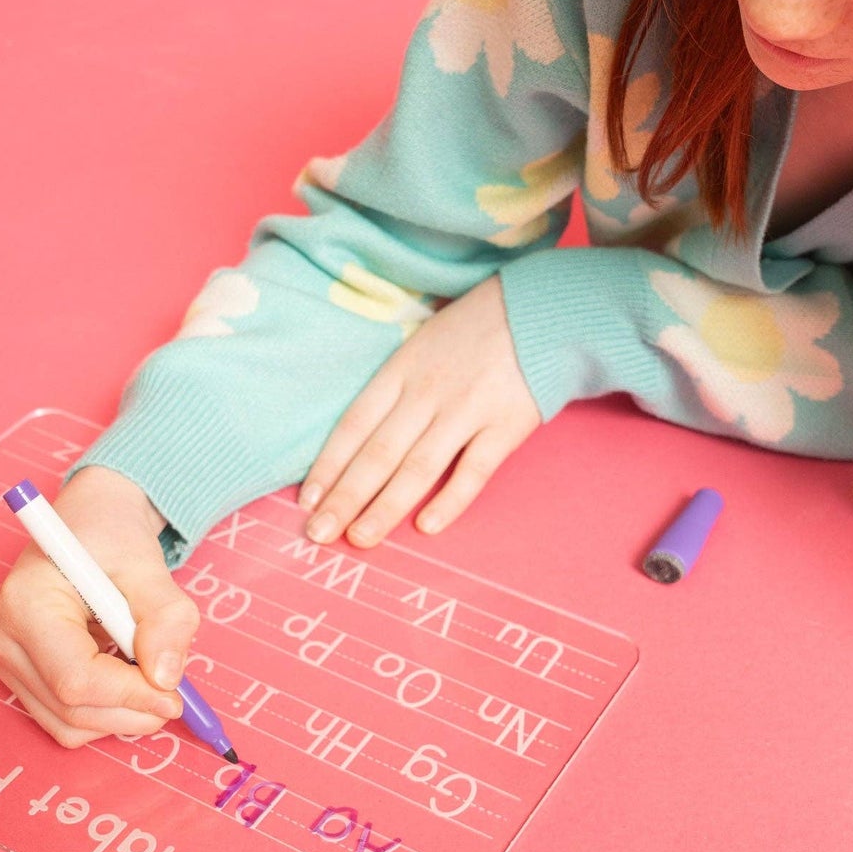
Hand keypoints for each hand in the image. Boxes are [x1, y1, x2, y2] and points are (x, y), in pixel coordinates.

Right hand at [0, 465, 200, 748]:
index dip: (131, 696)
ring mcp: (3, 659)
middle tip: (177, 693)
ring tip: (147, 671)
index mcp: (26, 601)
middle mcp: (3, 636)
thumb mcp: (149, 565)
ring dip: (121, 715)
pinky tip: (124, 675)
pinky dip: (105, 711)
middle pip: (70, 709)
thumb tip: (166, 677)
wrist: (89, 526)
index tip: (177, 695)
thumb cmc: (113, 537)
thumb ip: (165, 618)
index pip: (76, 678)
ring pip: (68, 724)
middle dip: (132, 711)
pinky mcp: (17, 675)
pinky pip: (63, 720)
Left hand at [299, 274, 540, 546]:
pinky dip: (449, 500)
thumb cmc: (477, 330)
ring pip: (417, 467)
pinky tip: (426, 527)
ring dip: (384, 507)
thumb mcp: (423, 342)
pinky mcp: (506, 426)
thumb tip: (360, 439)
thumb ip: (396, 386)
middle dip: (345, 497)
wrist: (544, 312)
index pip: (354, 425)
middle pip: (377, 453)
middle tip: (318, 534)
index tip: (307, 500)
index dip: (328, 465)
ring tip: (359, 539)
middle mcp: (428, 392)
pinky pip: (473, 470)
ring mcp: (467, 410)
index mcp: (402, 370)